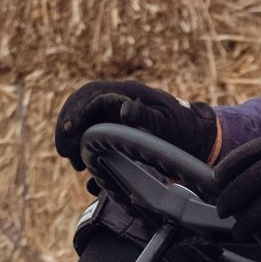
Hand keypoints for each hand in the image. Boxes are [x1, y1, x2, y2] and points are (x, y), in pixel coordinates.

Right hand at [53, 80, 218, 169]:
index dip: (78, 111)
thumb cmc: (184, 128)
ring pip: (84, 121)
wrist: (196, 136)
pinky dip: (85, 150)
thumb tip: (125, 108)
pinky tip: (84, 169)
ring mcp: (114, 113)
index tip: (71, 131)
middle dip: (69, 127)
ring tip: (75, 163)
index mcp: (127, 92)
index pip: (92, 96)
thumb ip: (147, 116)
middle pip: (81, 106)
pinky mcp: (115, 128)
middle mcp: (117, 100)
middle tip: (64, 152)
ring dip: (74, 140)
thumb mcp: (168, 124)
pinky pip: (93, 135)